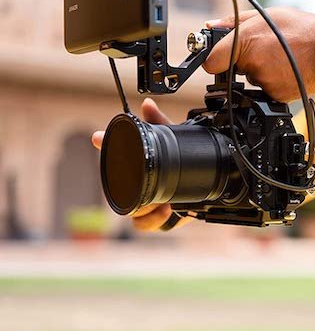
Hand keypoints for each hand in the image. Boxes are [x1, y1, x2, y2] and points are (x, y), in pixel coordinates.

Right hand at [91, 98, 191, 231]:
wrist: (199, 193)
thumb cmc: (182, 168)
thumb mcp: (175, 145)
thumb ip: (161, 125)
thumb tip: (148, 105)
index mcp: (136, 168)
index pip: (114, 155)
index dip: (104, 143)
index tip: (98, 136)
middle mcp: (135, 186)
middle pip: (120, 190)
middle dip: (134, 191)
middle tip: (152, 190)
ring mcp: (143, 204)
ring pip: (132, 211)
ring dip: (146, 208)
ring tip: (163, 202)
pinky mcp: (154, 219)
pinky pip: (143, 225)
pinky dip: (153, 220)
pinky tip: (166, 210)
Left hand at [203, 7, 314, 101]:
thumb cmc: (302, 29)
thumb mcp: (267, 15)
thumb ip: (234, 22)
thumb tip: (211, 27)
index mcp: (245, 42)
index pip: (211, 62)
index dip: (216, 59)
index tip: (222, 58)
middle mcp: (253, 64)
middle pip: (235, 70)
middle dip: (245, 60)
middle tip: (268, 48)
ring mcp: (265, 82)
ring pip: (253, 79)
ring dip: (262, 70)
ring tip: (283, 57)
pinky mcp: (277, 95)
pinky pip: (267, 90)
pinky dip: (275, 82)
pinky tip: (288, 70)